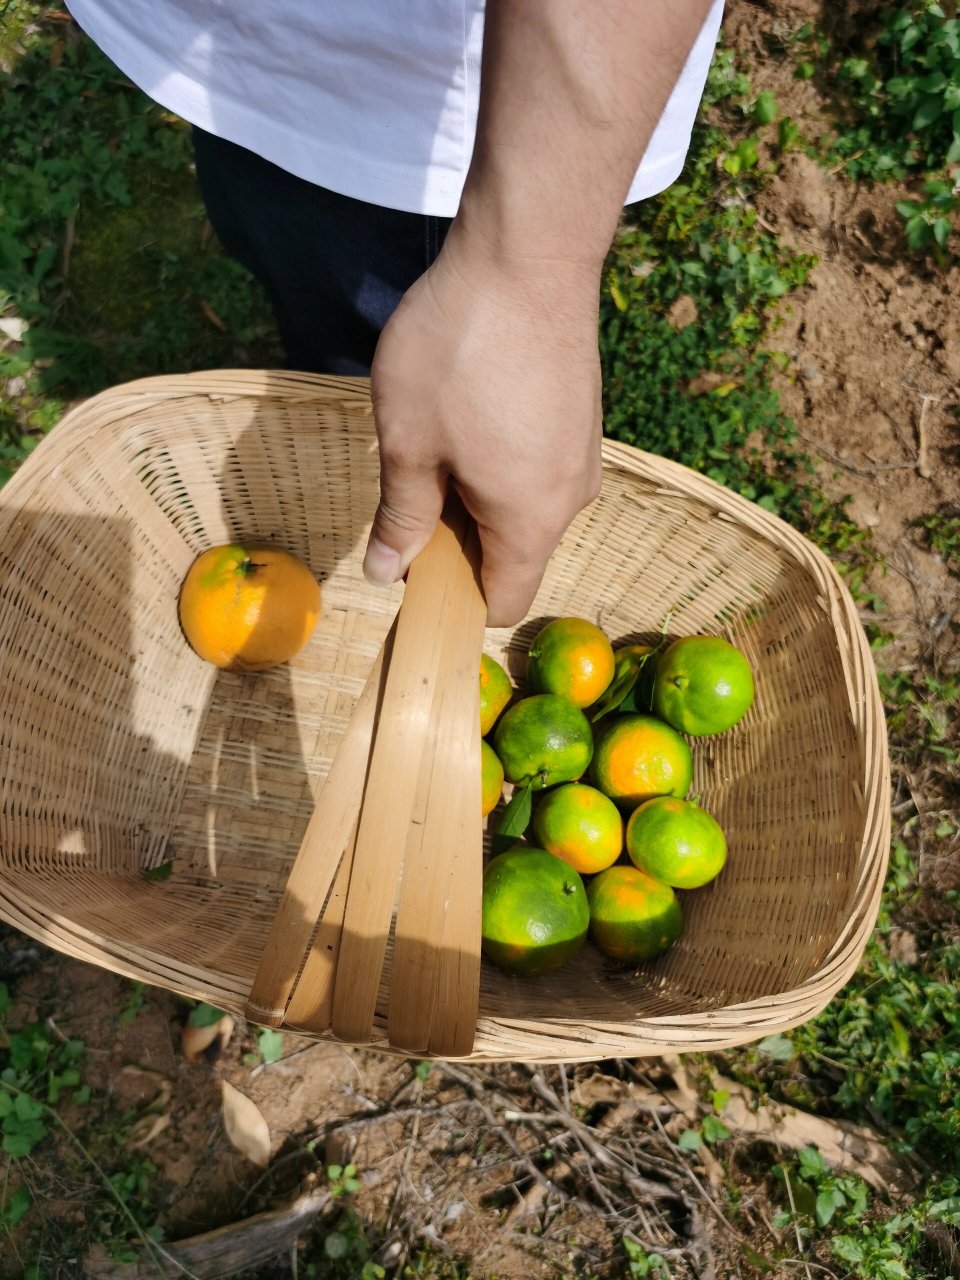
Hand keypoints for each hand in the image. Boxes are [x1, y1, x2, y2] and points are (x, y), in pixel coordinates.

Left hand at [364, 227, 603, 627]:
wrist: (528, 252)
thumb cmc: (460, 350)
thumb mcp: (407, 442)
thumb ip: (401, 516)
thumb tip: (387, 573)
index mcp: (530, 522)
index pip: (503, 604)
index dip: (453, 601)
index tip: (413, 567)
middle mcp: (570, 498)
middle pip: (512, 555)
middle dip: (458, 540)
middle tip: (408, 486)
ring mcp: (582, 454)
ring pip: (523, 507)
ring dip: (475, 494)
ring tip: (435, 437)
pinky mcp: (581, 417)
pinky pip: (537, 466)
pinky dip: (500, 460)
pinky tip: (467, 409)